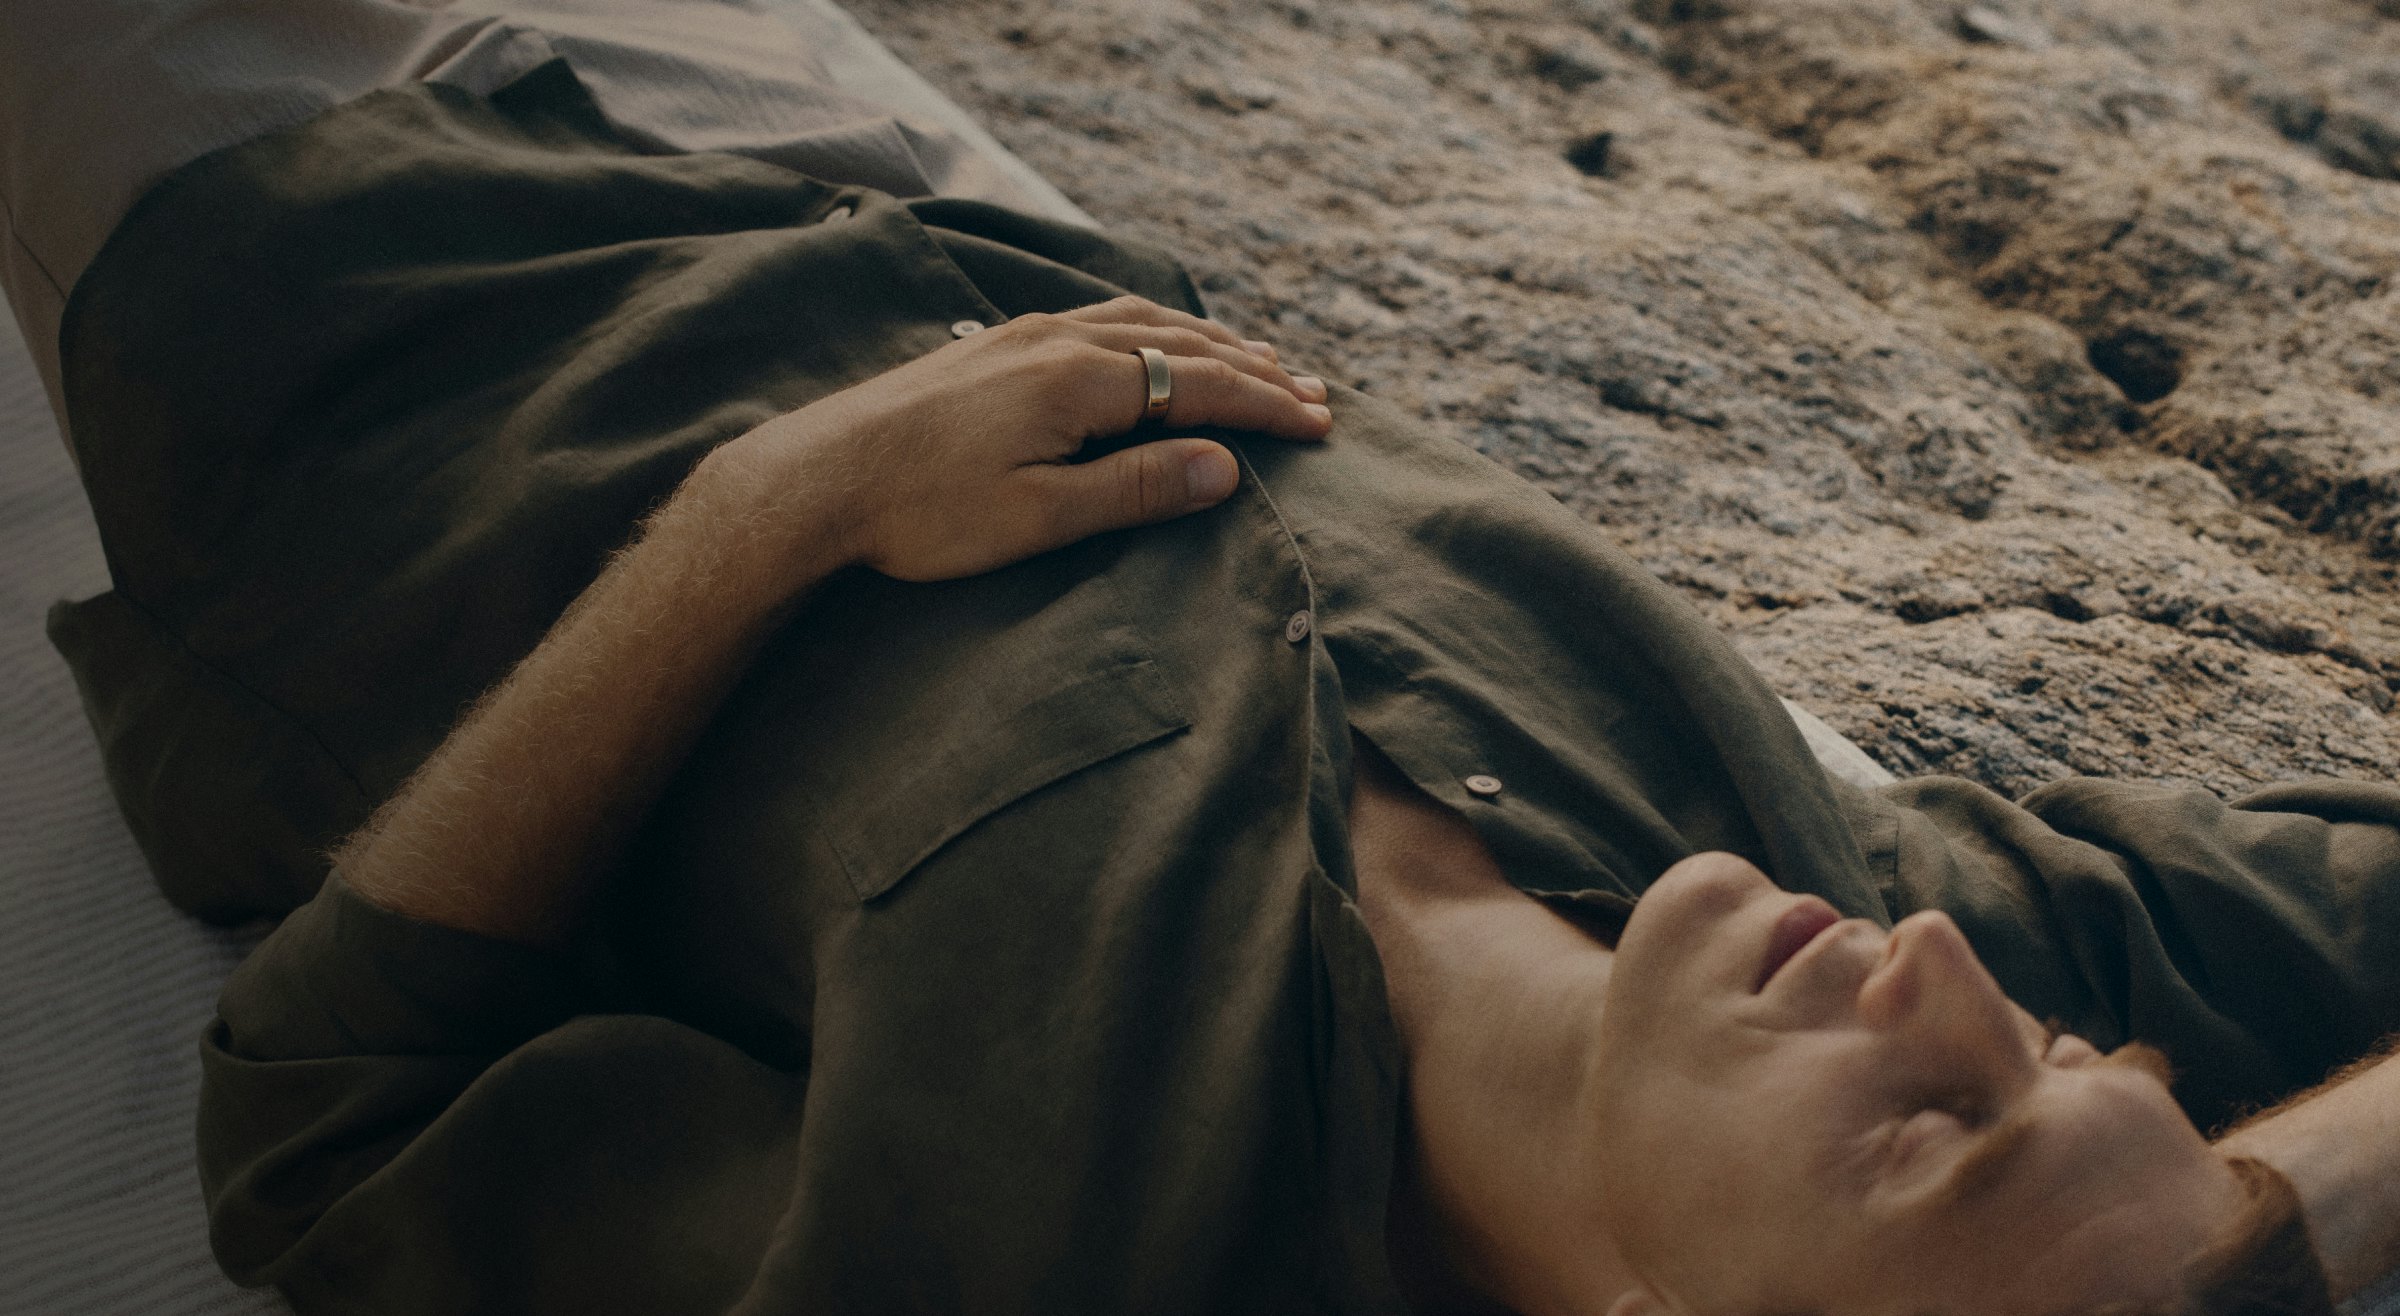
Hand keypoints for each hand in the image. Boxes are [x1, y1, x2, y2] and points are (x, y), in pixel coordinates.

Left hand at [743, 295, 1333, 582]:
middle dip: (1255, 369)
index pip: (1200, 384)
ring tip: (1256, 360)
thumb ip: (1137, 487)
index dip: (1268, 406)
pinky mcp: (993, 345)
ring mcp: (1023, 334)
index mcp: (1080, 379)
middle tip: (1315, 392)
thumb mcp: (1042, 517)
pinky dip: (1151, 329)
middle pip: (1181, 345)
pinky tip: (1152, 340)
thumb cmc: (923, 513)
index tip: (1322, 424)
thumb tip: (1225, 466)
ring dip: (1206, 343)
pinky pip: (1097, 319)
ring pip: (1139, 323)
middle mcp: (1058, 339)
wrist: (815, 479)